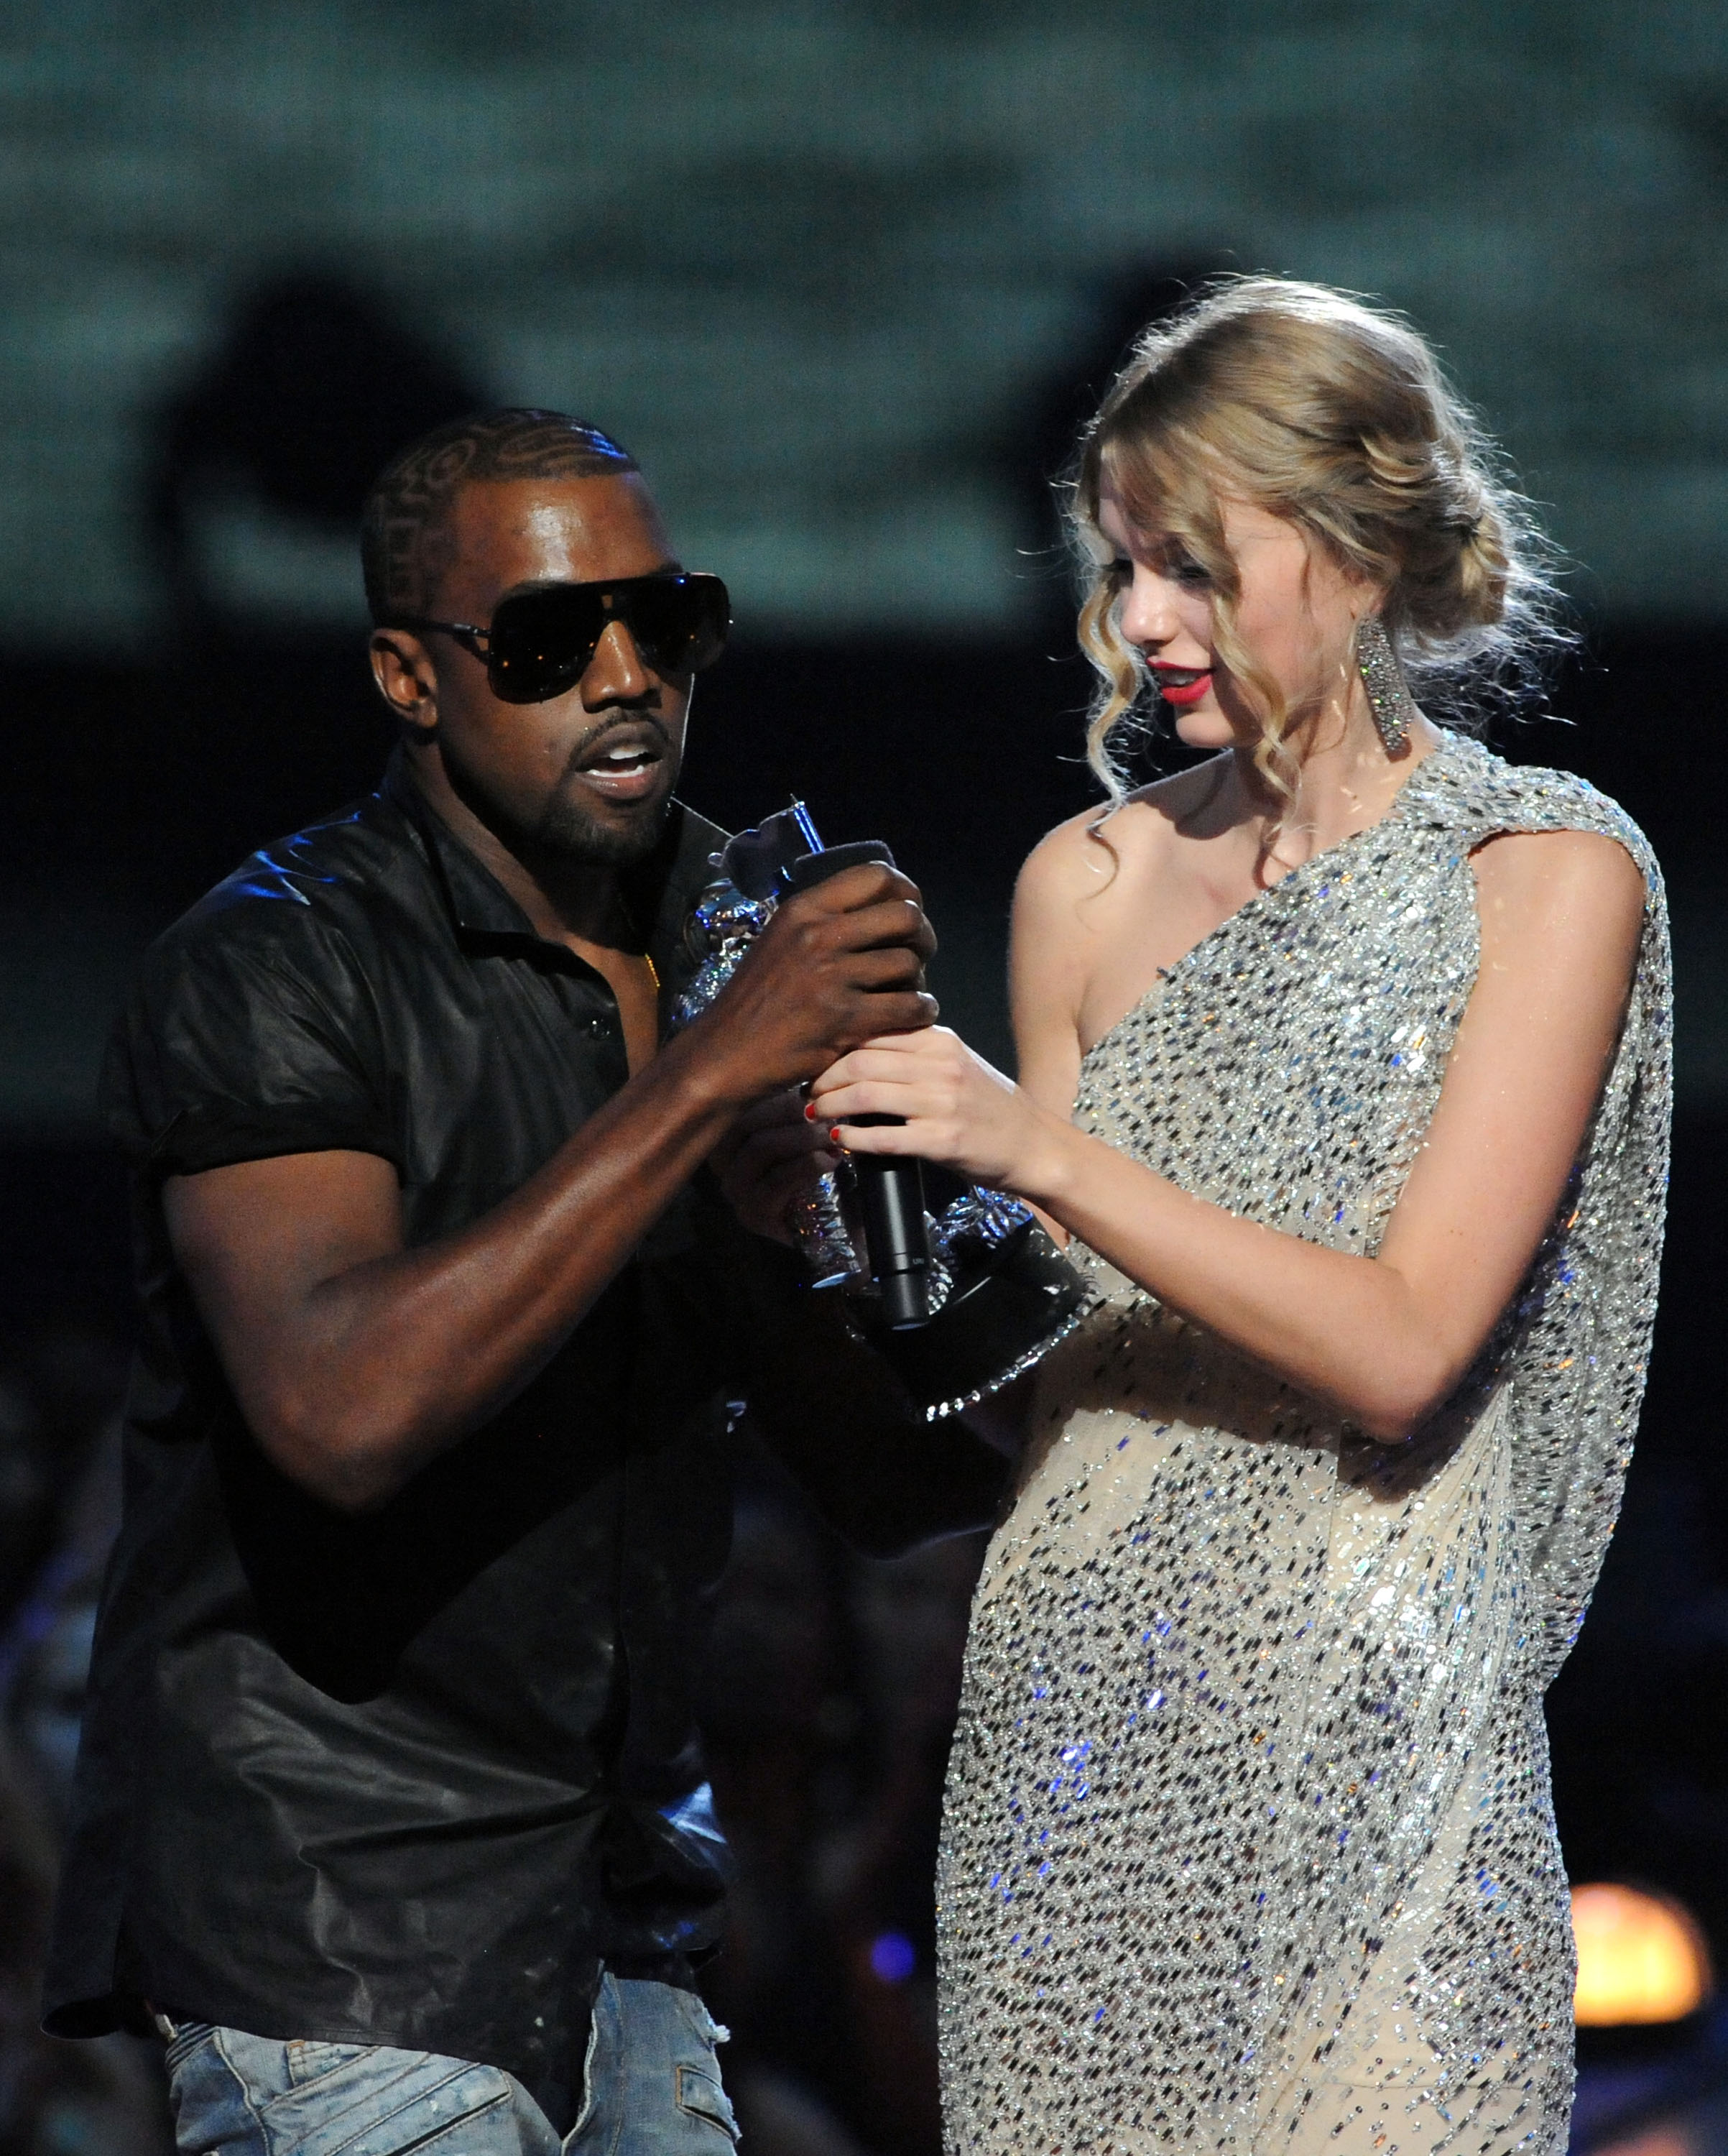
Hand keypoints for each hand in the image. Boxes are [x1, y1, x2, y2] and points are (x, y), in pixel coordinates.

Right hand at [696, 864, 937, 1101]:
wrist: (727, 1052)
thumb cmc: (757, 999)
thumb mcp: (782, 940)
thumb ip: (824, 919)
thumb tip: (882, 905)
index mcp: (804, 909)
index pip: (876, 876)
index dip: (906, 892)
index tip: (910, 910)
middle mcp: (818, 935)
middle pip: (905, 915)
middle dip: (922, 935)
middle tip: (917, 954)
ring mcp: (831, 977)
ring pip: (909, 963)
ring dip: (918, 979)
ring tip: (906, 991)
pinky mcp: (844, 1020)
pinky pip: (909, 1006)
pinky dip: (921, 1011)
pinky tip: (913, 1014)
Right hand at [710, 1088, 836, 1244]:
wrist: (842, 1225)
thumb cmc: (820, 1167)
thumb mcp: (803, 1128)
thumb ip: (797, 1104)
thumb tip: (808, 1075)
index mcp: (729, 1137)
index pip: (739, 1105)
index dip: (775, 1094)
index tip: (810, 1090)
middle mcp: (723, 1164)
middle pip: (744, 1123)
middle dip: (788, 1113)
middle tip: (823, 1111)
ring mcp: (736, 1192)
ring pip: (760, 1149)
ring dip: (800, 1138)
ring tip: (830, 1135)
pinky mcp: (755, 1216)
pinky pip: (776, 1181)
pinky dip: (806, 1166)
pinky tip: (829, 1160)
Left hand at [809, 1026, 1071, 1198]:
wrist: (1033, 1145)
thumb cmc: (989, 1106)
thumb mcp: (955, 1064)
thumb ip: (913, 1053)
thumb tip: (854, 1054)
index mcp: (940, 1040)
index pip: (871, 1032)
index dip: (833, 1049)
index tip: (815, 1064)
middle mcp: (941, 1066)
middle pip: (859, 1061)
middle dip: (822, 1078)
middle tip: (807, 1093)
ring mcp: (942, 1103)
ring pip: (864, 1096)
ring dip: (829, 1106)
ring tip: (815, 1115)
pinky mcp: (942, 1141)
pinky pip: (882, 1137)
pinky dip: (852, 1139)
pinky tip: (838, 1140)